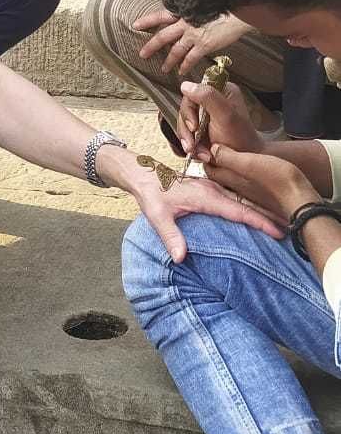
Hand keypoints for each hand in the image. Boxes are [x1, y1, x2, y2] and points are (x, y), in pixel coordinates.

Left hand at [121, 164, 283, 262]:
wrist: (144, 175)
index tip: (279, 232)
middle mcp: (215, 191)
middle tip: (291, 230)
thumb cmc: (152, 195)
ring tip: (281, 224)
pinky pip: (236, 199)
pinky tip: (257, 217)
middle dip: (269, 217)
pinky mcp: (211, 190)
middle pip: (248, 205)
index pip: (239, 211)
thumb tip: (180, 258)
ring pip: (244, 200)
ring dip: (261, 211)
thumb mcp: (157, 217)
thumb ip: (170, 236)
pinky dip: (249, 207)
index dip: (260, 222)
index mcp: (207, 197)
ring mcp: (214, 189)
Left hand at [133, 7, 247, 75]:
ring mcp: (194, 34)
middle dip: (151, 46)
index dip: (147, 20)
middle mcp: (186, 22)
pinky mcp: (204, 44)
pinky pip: (190, 58)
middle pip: (163, 35)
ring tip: (163, 69)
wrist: (237, 12)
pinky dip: (185, 65)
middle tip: (142, 54)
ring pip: (175, 50)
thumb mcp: (203, 6)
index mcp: (184, 11)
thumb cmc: (223, 7)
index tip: (135, 25)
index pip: (161, 15)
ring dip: (169, 61)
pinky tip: (181, 71)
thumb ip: (193, 13)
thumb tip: (189, 18)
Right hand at [179, 80, 261, 160]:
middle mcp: (213, 100)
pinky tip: (200, 153)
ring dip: (188, 140)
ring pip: (184, 123)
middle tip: (192, 144)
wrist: (244, 160)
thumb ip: (208, 97)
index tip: (194, 127)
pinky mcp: (201, 129)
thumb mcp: (225, 115)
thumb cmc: (240, 139)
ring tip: (198, 152)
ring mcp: (206, 115)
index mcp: (221, 90)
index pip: (194, 91)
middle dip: (187, 129)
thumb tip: (186, 85)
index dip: (189, 109)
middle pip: (186, 108)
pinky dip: (191, 145)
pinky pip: (186, 133)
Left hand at [207, 143, 320, 221]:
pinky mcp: (262, 193)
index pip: (210, 170)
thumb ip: (229, 157)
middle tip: (213, 149)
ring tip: (228, 156)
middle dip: (214, 164)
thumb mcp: (250, 163)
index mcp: (232, 179)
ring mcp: (250, 192)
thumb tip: (212, 148)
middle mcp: (238, 187)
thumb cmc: (277, 180)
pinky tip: (248, 169)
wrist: (301, 201)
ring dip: (228, 169)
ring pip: (232, 179)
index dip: (205, 158)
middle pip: (220, 175)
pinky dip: (241, 175)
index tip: (203, 145)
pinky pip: (245, 183)